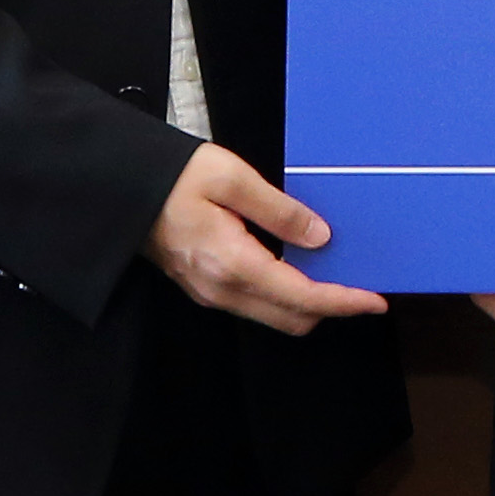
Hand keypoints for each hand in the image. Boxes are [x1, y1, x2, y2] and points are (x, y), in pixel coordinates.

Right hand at [149, 142, 387, 334]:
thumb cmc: (173, 177)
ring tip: (334, 274)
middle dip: (331, 308)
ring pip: (274, 316)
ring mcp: (211, 294)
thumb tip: (320, 237)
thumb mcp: (232, 178)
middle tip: (361, 287)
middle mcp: (222, 290)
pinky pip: (255, 304)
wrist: (120, 190)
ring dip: (308, 303)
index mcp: (232, 263)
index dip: (343, 302)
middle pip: (292, 318)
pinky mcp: (205, 288)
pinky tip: (297, 268)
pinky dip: (285, 296)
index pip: (302, 297)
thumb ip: (279, 210)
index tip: (374, 301)